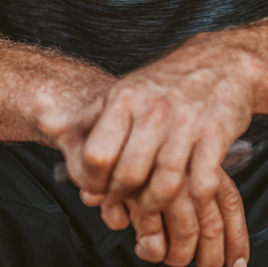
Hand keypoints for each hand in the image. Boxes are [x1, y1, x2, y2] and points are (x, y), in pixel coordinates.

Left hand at [66, 37, 256, 266]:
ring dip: (157, 205)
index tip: (100, 190)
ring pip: (164, 183)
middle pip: (128, 174)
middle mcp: (153, 109)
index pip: (96, 155)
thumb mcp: (123, 90)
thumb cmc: (166, 83)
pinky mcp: (216, 133)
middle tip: (127, 205)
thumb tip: (46, 124)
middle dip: (125, 199)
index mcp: (125, 98)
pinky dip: (194, 197)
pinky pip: (201, 181)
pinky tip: (189, 195)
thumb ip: (87, 114)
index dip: (94, 183)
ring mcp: (186, 121)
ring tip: (154, 205)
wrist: (221, 61)